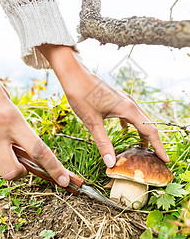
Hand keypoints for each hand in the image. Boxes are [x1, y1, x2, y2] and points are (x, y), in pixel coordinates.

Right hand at [0, 75, 69, 185]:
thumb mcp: (12, 109)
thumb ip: (21, 130)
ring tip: (0, 145)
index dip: (54, 168)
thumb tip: (30, 152)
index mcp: (12, 120)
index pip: (38, 150)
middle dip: (19, 173)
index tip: (64, 180)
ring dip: (2, 164)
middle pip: (12, 172)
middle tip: (20, 162)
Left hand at [38, 45, 168, 166]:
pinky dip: (132, 125)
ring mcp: (124, 100)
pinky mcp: (117, 99)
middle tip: (157, 159)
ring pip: (140, 119)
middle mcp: (130, 103)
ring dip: (143, 133)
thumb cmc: (81, 95)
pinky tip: (126, 132)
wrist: (74, 75)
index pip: (150, 130)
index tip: (165, 159)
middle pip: (148, 124)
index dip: (158, 146)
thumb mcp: (92, 122)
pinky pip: (130, 114)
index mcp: (127, 108)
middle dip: (154, 142)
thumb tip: (111, 163)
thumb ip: (103, 143)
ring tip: (144, 149)